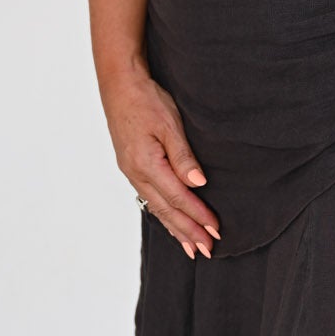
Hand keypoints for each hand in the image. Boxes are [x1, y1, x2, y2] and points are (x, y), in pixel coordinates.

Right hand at [106, 61, 220, 258]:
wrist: (119, 84)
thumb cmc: (146, 99)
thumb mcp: (170, 124)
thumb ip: (183, 155)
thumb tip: (198, 183)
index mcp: (146, 164)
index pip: (178, 198)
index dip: (197, 216)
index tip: (215, 231)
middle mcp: (136, 173)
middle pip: (165, 210)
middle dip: (187, 231)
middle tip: (206, 250)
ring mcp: (131, 171)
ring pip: (156, 207)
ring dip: (175, 228)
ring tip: (191, 247)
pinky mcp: (131, 166)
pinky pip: (150, 198)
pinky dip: (163, 214)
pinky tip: (171, 222)